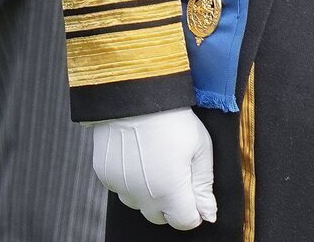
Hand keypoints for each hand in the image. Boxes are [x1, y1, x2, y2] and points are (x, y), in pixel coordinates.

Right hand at [91, 109, 216, 228]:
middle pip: (161, 216)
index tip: (195, 189)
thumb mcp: (200, 146)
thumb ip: (204, 184)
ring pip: (139, 203)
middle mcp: (142, 197)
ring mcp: (121, 187)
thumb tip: (208, 213)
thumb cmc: (172, 117)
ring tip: (155, 158)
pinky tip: (137, 153)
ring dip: (149, 192)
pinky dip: (130, 178)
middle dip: (172, 201)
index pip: (186, 221)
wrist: (134, 93)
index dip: (195, 207)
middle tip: (177, 169)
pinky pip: (121, 187)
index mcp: (169, 193)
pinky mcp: (105, 175)